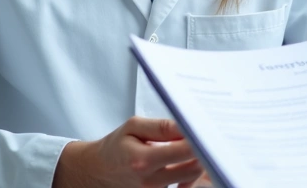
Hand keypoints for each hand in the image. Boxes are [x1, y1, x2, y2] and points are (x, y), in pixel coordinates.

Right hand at [53, 117, 203, 187]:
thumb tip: (188, 124)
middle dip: (205, 152)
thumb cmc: (115, 147)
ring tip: (197, 150)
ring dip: (199, 165)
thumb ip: (162, 126)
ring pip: (191, 181)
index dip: (201, 139)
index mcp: (143, 160)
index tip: (209, 129)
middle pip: (194, 168)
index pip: (184, 151)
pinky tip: (188, 166)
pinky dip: (191, 178)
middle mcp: (150, 181)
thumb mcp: (134, 127)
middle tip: (209, 138)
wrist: (96, 172)